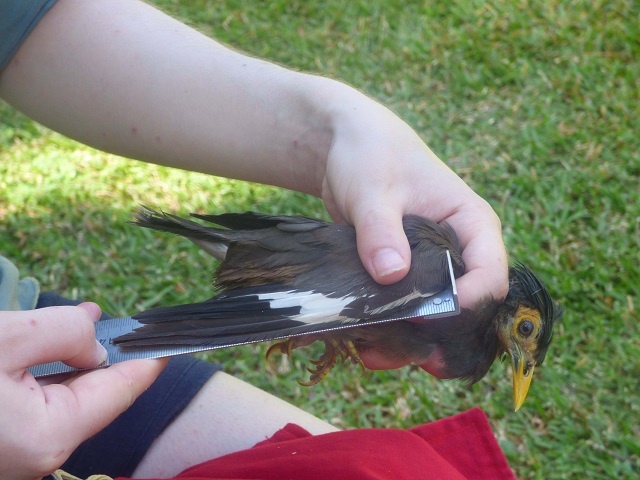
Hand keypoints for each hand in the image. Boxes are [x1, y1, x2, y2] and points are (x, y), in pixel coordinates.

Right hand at [0, 303, 165, 479]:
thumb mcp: (6, 340)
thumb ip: (64, 334)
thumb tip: (95, 344)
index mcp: (50, 436)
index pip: (122, 391)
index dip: (149, 359)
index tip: (170, 337)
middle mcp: (40, 455)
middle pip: (96, 395)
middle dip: (108, 354)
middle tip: (116, 320)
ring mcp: (19, 454)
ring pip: (66, 400)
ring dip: (75, 363)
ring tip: (82, 323)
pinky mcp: (5, 443)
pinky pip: (40, 407)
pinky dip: (50, 377)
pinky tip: (46, 351)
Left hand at [313, 83, 508, 369]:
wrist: (345, 150)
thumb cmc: (371, 156)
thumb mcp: (373, 189)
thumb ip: (381, 230)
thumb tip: (392, 275)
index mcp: (471, 225)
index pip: (490, 275)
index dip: (466, 304)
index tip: (427, 317)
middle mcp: (459, 253)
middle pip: (466, 309)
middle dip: (441, 338)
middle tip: (415, 360)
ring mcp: (431, 268)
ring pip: (434, 317)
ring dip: (410, 342)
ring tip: (376, 357)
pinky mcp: (404, 278)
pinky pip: (405, 311)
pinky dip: (389, 331)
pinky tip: (363, 343)